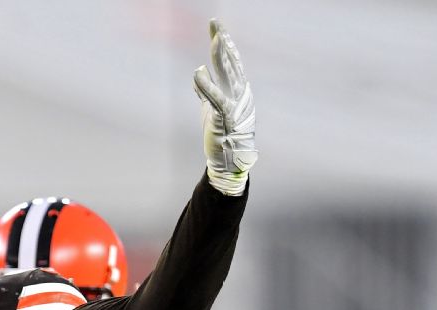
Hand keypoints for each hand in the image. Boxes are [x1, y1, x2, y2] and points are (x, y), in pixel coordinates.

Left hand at [194, 19, 256, 195]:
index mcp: (237, 90)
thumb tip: (198, 75)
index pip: (230, 61)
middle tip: (215, 23)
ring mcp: (234, 104)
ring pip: (227, 75)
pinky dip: (206, 85)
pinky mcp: (224, 117)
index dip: (223, 43)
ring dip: (220, 56)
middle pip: (230, 62)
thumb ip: (206, 91)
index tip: (215, 27)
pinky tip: (197, 73)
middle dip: (222, 42)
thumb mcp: (211, 108)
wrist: (229, 160)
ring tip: (214, 39)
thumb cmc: (221, 134)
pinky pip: (215, 98)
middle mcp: (239, 93)